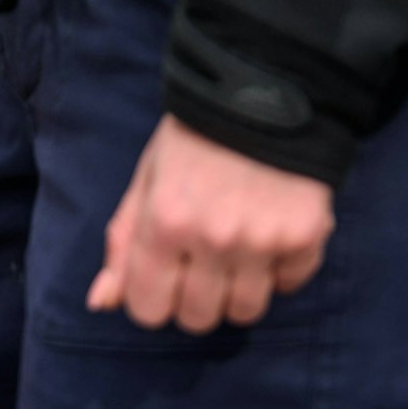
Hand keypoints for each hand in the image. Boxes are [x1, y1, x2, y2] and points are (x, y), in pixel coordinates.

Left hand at [86, 116, 334, 333]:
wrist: (268, 90)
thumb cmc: (195, 138)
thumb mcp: (146, 181)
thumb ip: (124, 244)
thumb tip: (101, 303)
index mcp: (164, 224)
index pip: (149, 311)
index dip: (153, 299)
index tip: (164, 278)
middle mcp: (213, 238)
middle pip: (198, 318)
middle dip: (195, 299)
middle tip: (202, 262)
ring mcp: (263, 240)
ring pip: (246, 311)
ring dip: (239, 291)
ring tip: (238, 251)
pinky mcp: (306, 235)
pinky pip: (290, 285)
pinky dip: (280, 270)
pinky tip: (271, 236)